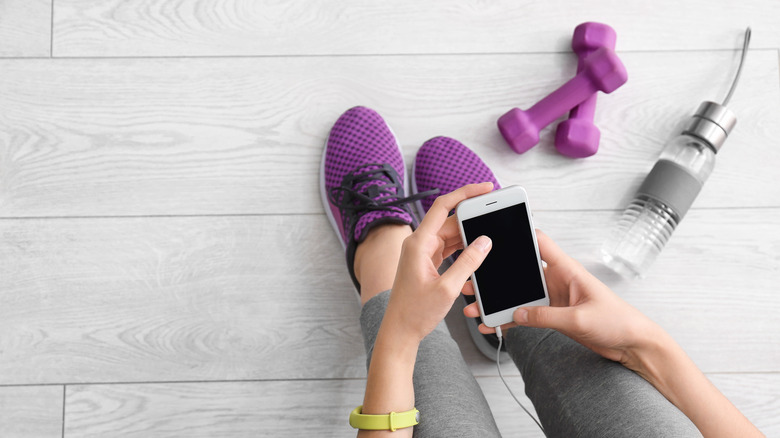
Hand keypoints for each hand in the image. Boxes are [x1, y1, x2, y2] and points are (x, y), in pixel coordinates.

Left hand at [383, 182, 493, 343]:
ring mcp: (422, 253)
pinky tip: (477, 249)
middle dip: (472, 217)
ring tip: (490, 233)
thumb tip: (485, 241)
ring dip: (468, 234)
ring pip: (450, 235)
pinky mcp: (426, 262)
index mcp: (418, 243)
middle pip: (449, 220)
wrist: (399, 332)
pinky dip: (462, 247)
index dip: (464, 193)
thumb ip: (468, 263)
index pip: (443, 206)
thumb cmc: (415, 313)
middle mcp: (418, 244)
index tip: (484, 188)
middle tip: (494, 214)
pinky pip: (447, 247)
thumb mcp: (447, 288)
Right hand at [463, 229, 663, 370]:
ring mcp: (553, 298)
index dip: (519, 233)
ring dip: (497, 301)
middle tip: (473, 280)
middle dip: (496, 276)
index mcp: (566, 269)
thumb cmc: (618, 322)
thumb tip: (517, 314)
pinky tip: (493, 325)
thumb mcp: (579, 319)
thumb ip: (545, 316)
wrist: (632, 345)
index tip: (495, 233)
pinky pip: (525, 315)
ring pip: (518, 295)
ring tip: (475, 307)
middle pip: (520, 271)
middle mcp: (557, 280)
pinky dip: (508, 320)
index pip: (539, 243)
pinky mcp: (553, 315)